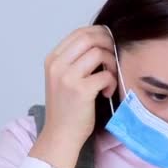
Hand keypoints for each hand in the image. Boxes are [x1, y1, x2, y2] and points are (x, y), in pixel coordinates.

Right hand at [30, 25, 117, 167]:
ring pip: (99, 53)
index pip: (79, 33)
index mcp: (53, 60)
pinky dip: (111, 82)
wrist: (60, 135)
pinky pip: (105, 75)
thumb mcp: (63, 78)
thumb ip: (76, 60)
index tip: (109, 42)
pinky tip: (107, 92)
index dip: (99, 33)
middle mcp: (57, 65)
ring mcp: (67, 77)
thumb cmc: (66, 108)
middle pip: (89, 38)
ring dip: (111, 63)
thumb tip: (102, 41)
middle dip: (108, 43)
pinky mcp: (80, 90)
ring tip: (110, 78)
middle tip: (115, 56)